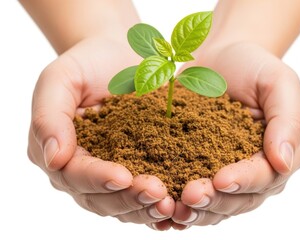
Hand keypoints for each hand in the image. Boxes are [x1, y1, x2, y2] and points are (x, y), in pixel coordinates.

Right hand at [27, 37, 174, 228]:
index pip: (74, 174)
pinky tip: (177, 207)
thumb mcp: (60, 79)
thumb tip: (53, 159)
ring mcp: (111, 174)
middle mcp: (83, 172)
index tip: (123, 176)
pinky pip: (145, 196)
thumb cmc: (87, 64)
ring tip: (170, 204)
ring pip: (124, 205)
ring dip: (146, 208)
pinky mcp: (138, 170)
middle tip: (156, 193)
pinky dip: (158, 205)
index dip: (97, 179)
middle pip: (101, 198)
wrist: (120, 57)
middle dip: (128, 198)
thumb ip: (49, 116)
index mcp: (61, 152)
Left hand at [171, 42, 299, 227]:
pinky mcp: (200, 168)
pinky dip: (180, 202)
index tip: (220, 179)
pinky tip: (164, 204)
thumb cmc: (253, 66)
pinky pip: (194, 192)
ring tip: (174, 205)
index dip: (243, 181)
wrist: (220, 59)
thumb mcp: (278, 83)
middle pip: (238, 199)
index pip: (265, 176)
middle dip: (214, 200)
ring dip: (196, 209)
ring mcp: (227, 172)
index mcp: (279, 154)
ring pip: (216, 203)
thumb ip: (288, 121)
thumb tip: (284, 163)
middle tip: (189, 196)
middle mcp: (256, 171)